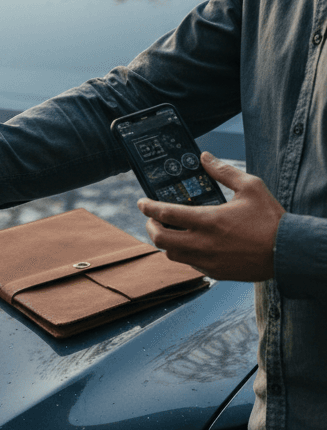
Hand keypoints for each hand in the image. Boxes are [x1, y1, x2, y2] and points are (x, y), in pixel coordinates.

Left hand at [137, 152, 283, 280]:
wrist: (289, 252)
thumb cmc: (270, 219)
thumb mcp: (250, 187)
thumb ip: (223, 171)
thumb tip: (205, 157)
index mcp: (208, 220)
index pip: (165, 213)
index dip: (147, 207)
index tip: (141, 202)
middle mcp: (203, 243)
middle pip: (160, 238)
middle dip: (150, 226)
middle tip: (152, 219)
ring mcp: (207, 261)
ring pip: (171, 254)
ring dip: (166, 242)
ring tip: (170, 230)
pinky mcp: (215, 272)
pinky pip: (189, 264)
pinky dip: (183, 254)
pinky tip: (191, 244)